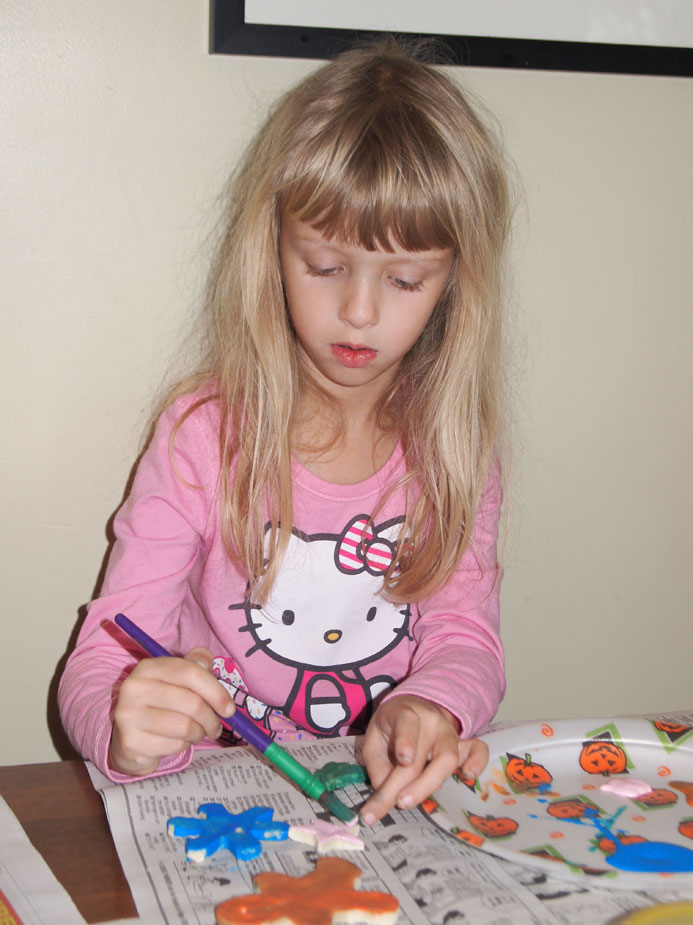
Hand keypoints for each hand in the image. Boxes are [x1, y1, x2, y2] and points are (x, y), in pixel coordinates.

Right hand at [109, 647, 234, 775]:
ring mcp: (129, 715)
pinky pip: (173, 746)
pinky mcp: (130, 742)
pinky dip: (183, 746)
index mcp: (148, 667)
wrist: (128, 737)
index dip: (216, 691)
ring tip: (197, 733)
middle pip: (192, 703)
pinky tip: (178, 741)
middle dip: (211, 719)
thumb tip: (206, 660)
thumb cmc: (160, 704)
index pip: (191, 673)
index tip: (229, 708)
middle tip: (215, 727)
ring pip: (185, 727)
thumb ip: (194, 665)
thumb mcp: (176, 680)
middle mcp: (134, 688)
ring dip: (198, 733)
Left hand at [359, 695, 487, 824]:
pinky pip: (478, 750)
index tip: (404, 759)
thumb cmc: (390, 728)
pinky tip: (470, 774)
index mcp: (405, 713)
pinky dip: (478, 761)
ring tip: (408, 802)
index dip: (406, 741)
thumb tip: (385, 792)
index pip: (407, 724)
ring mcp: (449, 733)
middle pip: (422, 755)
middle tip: (394, 804)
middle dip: (405, 784)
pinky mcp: (464, 745)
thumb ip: (377, 764)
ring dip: (428, 784)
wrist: (411, 710)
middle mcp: (431, 721)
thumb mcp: (374, 739)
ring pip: (447, 758)